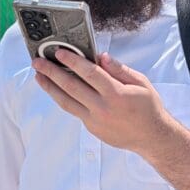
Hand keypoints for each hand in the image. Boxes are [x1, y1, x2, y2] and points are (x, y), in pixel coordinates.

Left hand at [32, 51, 170, 153]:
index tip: (59, 52)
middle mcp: (103, 108)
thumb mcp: (141, 83)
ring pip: (66, 102)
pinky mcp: (92, 128)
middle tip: (38, 62)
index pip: (90, 73)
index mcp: (117, 94)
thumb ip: (119, 69)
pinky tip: (56, 89)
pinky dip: (63, 98)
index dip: (73, 61)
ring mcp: (95, 120)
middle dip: (52, 72)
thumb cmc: (148, 107)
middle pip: (71, 87)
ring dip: (50, 88)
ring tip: (39, 76)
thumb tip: (100, 57)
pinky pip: (74, 110)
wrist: (151, 137)